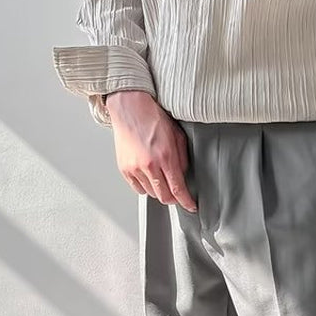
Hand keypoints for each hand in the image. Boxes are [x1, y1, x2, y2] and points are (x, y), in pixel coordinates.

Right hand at [106, 90, 197, 212]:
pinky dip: (145, 186)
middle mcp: (149, 165)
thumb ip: (182, 159)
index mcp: (165, 157)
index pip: (178, 189)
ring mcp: (134, 168)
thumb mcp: (177, 136)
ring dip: (159, 190)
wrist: (130, 108)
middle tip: (177, 194)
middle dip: (173, 198)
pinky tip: (149, 176)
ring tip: (161, 177)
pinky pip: (137, 188)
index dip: (186, 201)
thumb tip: (183, 175)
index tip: (191, 206)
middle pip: (164, 196)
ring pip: (150, 193)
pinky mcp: (124, 169)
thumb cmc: (153, 118)